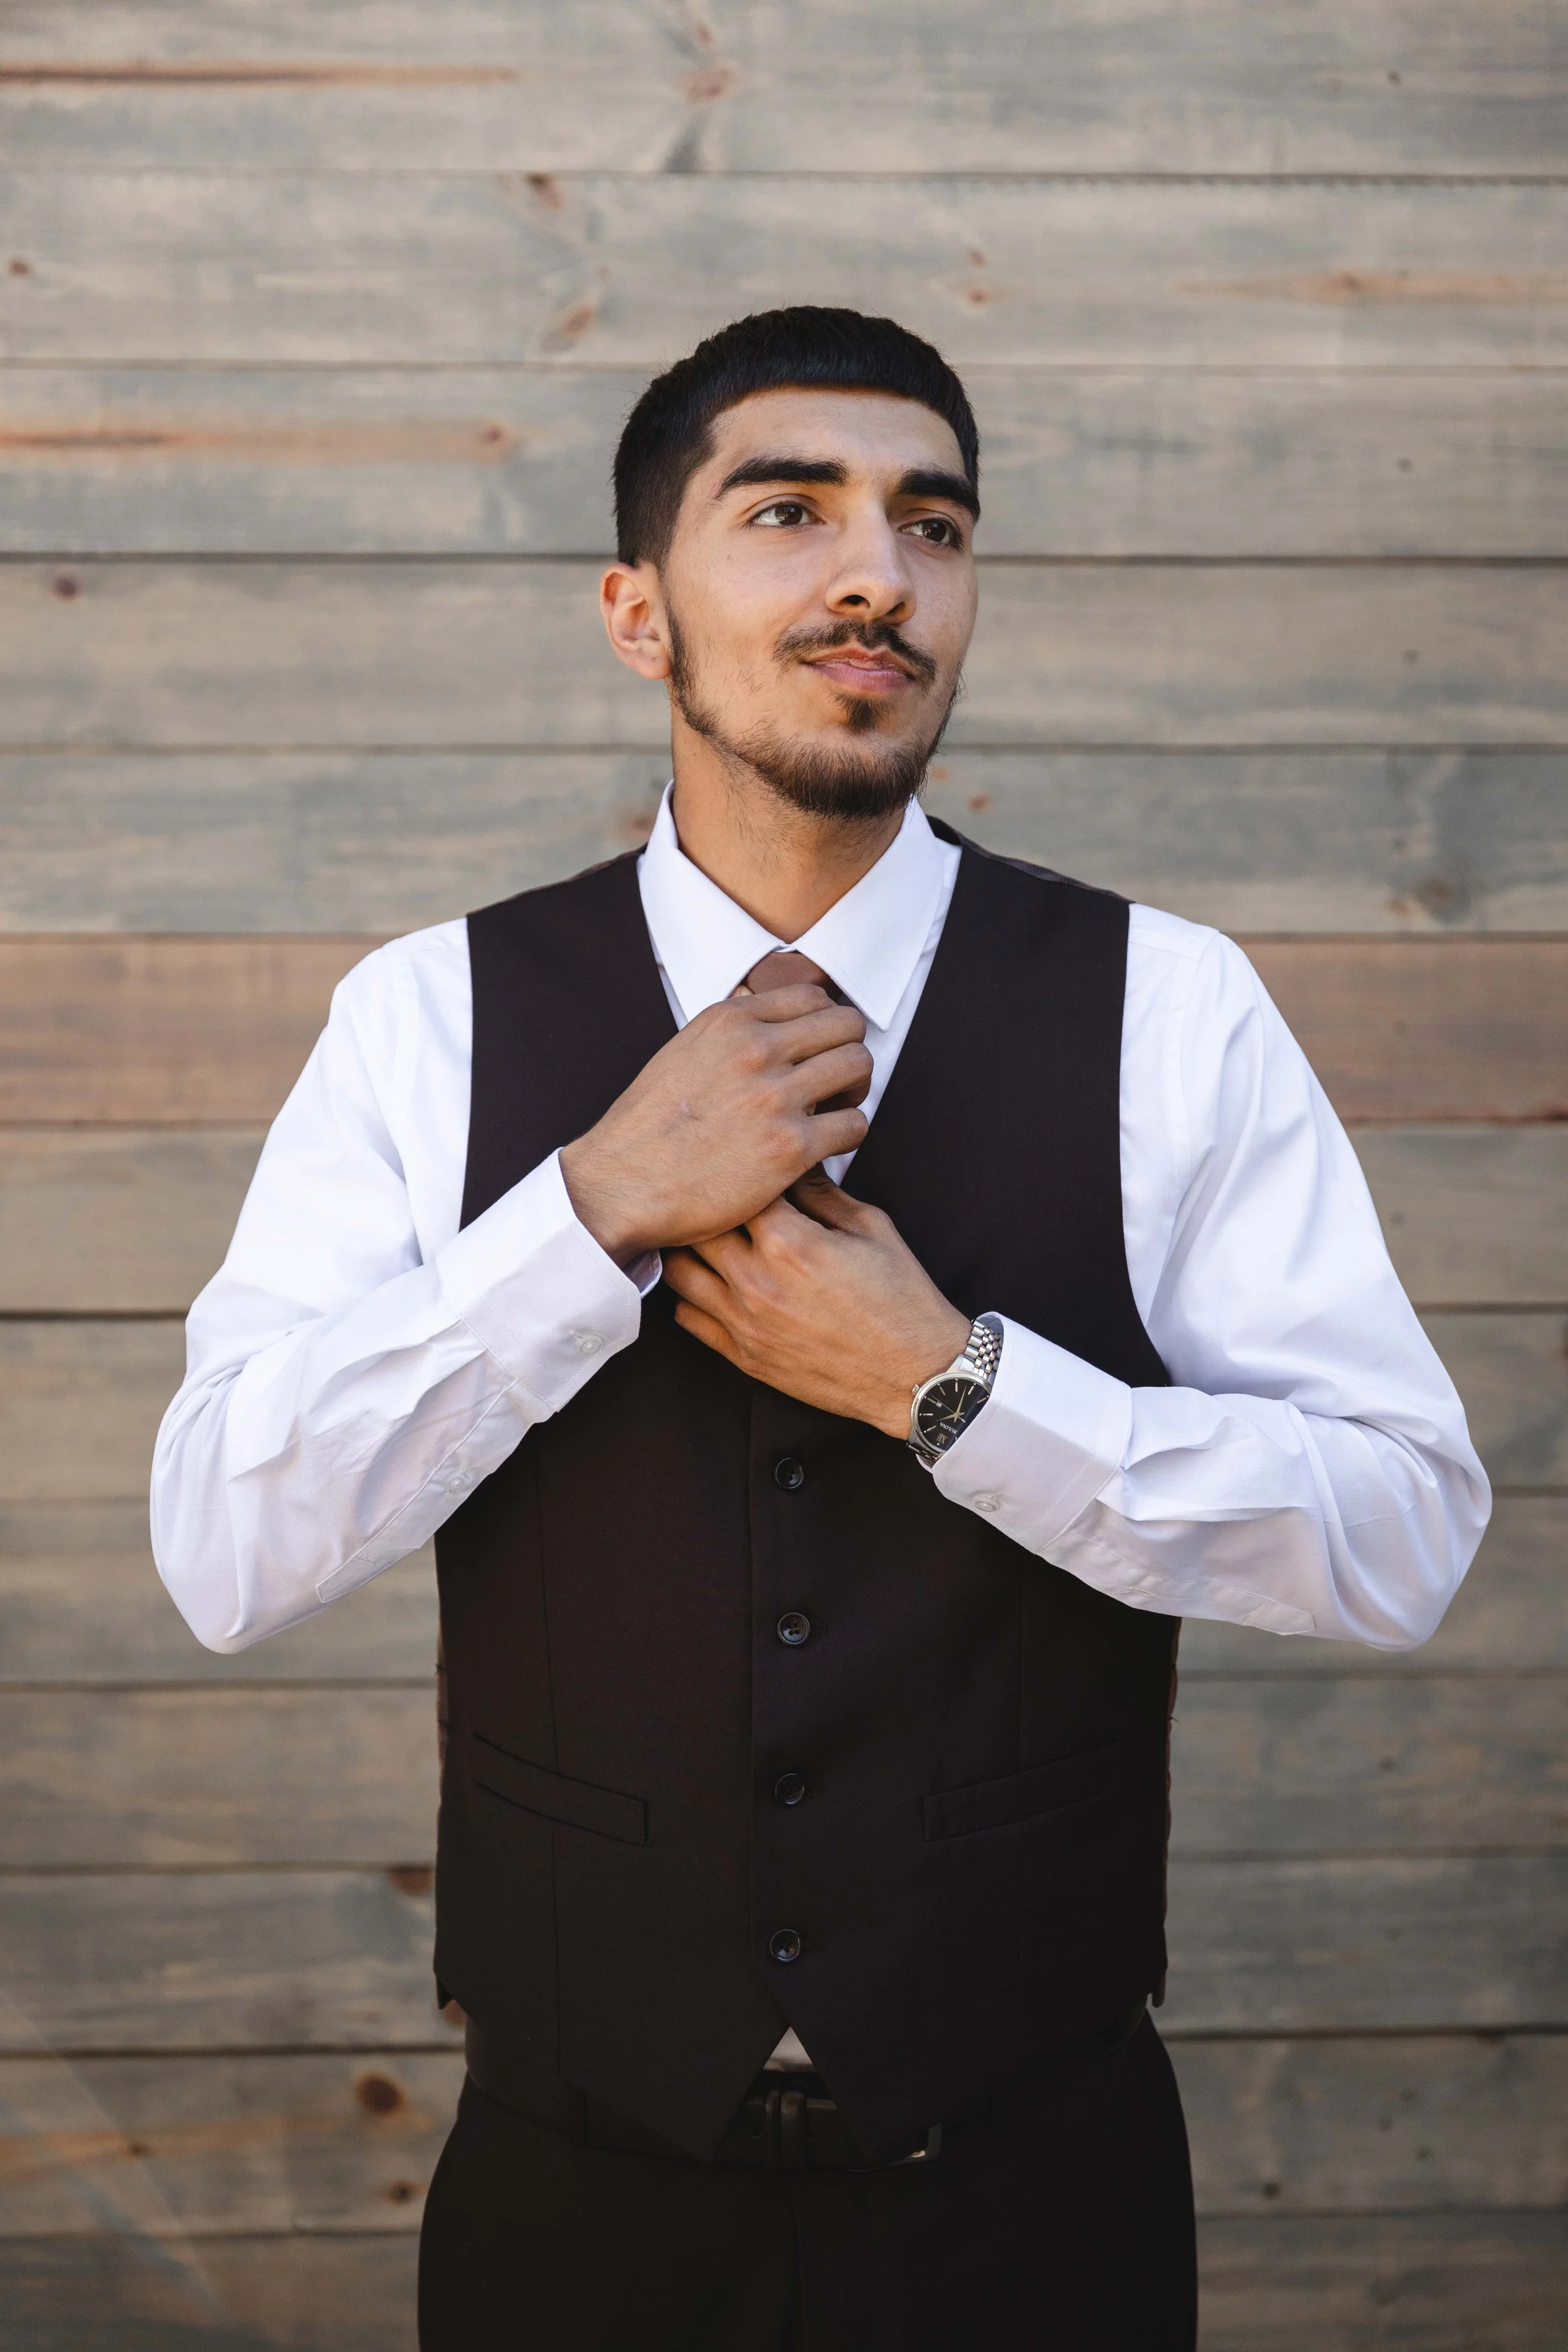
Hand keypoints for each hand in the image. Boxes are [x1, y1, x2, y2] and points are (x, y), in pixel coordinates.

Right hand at [559, 988, 872, 1261]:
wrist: (619, 1186)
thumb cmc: (647, 1130)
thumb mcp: (682, 1054)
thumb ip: (728, 1033)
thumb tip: (761, 1009)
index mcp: (729, 1021)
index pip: (814, 997)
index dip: (826, 1026)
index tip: (819, 1051)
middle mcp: (755, 1049)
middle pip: (847, 1025)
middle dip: (847, 1052)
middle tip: (834, 1083)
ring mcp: (774, 1097)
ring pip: (858, 1067)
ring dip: (853, 1091)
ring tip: (831, 1113)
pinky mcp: (789, 1147)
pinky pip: (854, 1124)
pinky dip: (847, 1135)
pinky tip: (823, 1147)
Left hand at [663, 1168, 970, 1436]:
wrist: (915, 1375)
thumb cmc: (902, 1297)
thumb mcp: (871, 1228)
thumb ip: (822, 1193)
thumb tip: (793, 1162)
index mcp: (790, 1242)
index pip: (738, 1188)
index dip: (740, 1172)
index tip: (746, 1166)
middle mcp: (756, 1281)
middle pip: (695, 1226)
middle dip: (703, 1206)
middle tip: (712, 1195)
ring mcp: (744, 1323)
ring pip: (678, 1272)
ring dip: (686, 1248)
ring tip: (702, 1235)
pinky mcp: (742, 1356)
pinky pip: (687, 1318)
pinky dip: (690, 1295)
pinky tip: (710, 1281)